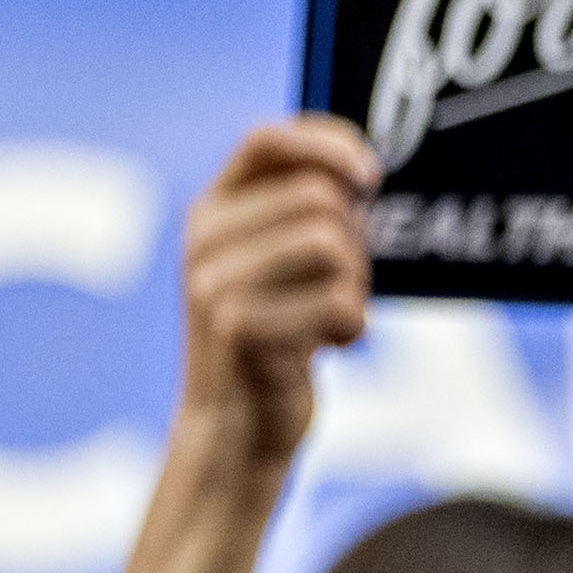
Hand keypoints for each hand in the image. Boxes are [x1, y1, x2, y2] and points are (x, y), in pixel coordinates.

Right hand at [178, 115, 376, 468]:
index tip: (369, 178)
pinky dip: (353, 327)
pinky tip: (329, 348)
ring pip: (330, 244)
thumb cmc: (274, 340)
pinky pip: (338, 301)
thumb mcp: (275, 265)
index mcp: (209, 215)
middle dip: (354, 241)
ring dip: (355, 284)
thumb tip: (360, 169)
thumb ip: (301, 213)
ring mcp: (214, 286)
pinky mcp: (240, 331)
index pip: (266, 141)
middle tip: (342, 285)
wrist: (235, 431)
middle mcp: (202, 243)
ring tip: (332, 316)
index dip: (327, 144)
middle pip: (318, 197)